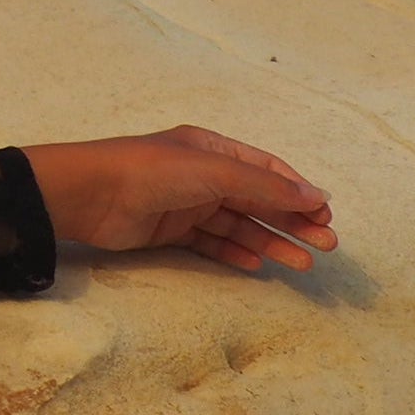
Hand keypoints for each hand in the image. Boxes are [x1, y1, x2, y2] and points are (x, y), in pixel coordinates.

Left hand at [22, 125, 336, 272]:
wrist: (87, 195)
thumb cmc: (150, 172)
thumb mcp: (213, 172)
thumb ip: (264, 187)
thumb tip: (316, 197)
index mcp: (211, 148)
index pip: (266, 170)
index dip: (298, 192)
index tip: (326, 216)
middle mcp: (201, 174)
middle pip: (257, 200)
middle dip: (292, 222)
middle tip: (326, 246)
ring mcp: (185, 203)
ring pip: (238, 225)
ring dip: (270, 242)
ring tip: (302, 263)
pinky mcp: (169, 230)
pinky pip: (211, 243)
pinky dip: (234, 253)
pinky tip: (258, 266)